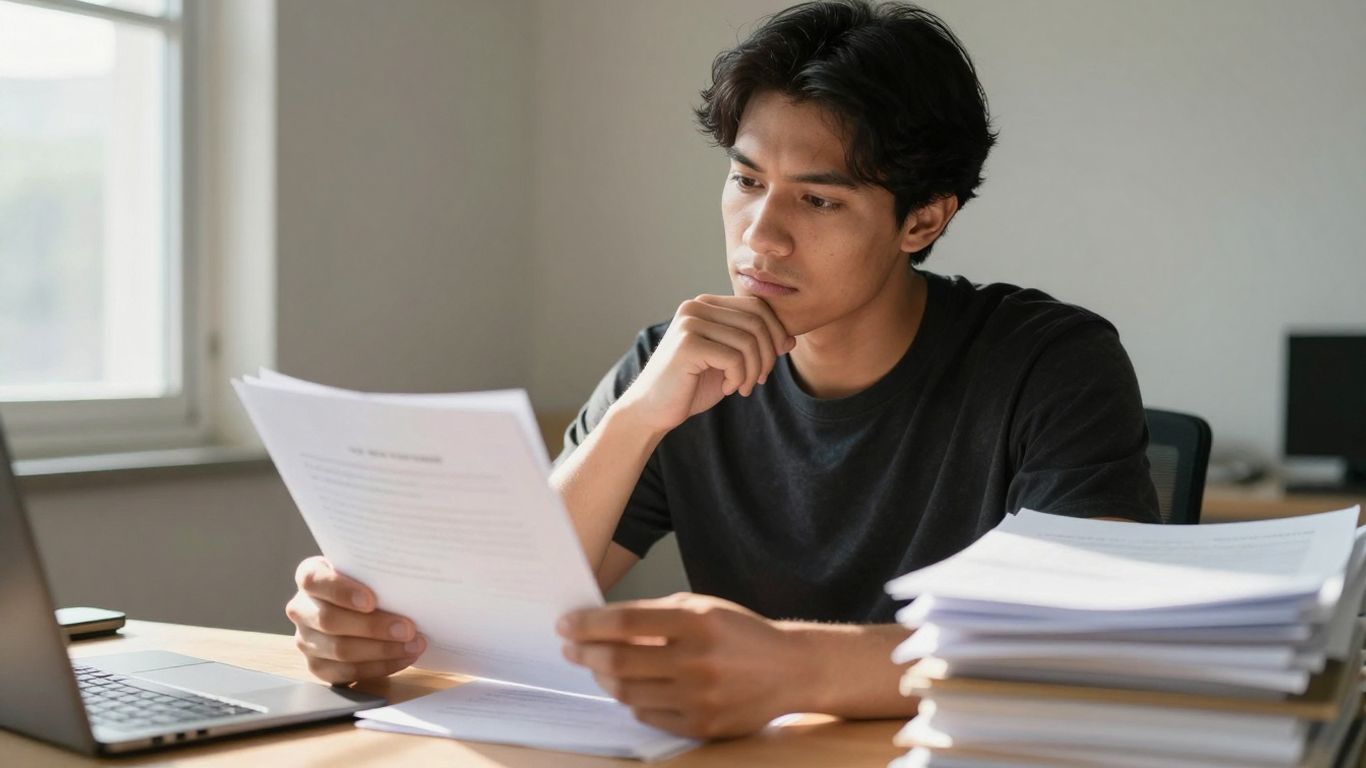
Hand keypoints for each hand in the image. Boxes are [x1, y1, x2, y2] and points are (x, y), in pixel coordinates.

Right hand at [285, 556, 425, 682]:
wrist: (361, 608)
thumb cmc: (369, 583)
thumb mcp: (368, 570)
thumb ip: (377, 571)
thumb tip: (413, 578)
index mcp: (309, 576)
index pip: (313, 580)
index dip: (341, 591)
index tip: (371, 601)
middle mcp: (300, 609)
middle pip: (329, 620)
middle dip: (373, 627)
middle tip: (407, 629)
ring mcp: (306, 640)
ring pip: (340, 650)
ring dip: (382, 650)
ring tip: (413, 645)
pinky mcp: (317, 666)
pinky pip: (347, 672)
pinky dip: (379, 667)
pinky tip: (403, 658)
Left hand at [556, 593, 801, 739]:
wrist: (791, 670)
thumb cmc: (740, 633)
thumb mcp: (703, 608)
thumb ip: (655, 615)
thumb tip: (601, 626)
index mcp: (697, 621)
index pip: (626, 622)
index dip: (589, 624)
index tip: (566, 624)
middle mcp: (698, 661)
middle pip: (619, 662)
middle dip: (585, 654)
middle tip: (570, 648)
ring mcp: (700, 698)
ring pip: (628, 692)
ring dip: (603, 678)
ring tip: (597, 666)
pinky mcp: (703, 726)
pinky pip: (648, 715)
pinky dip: (631, 700)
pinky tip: (628, 686)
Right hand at [614, 295, 794, 434]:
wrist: (653, 410)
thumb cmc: (691, 386)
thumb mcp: (730, 362)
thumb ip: (755, 346)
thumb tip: (791, 339)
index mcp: (706, 304)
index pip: (757, 307)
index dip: (774, 334)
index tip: (771, 364)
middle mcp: (696, 306)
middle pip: (757, 321)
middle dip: (767, 355)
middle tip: (758, 380)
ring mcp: (690, 323)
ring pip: (748, 341)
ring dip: (753, 371)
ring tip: (742, 388)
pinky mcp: (687, 344)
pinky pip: (734, 358)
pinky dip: (738, 378)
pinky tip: (727, 389)